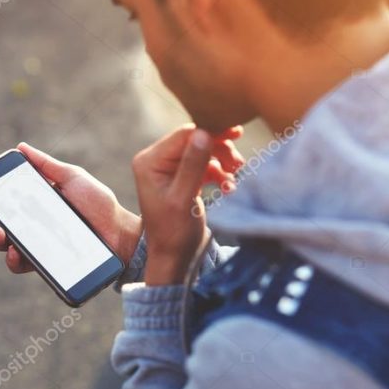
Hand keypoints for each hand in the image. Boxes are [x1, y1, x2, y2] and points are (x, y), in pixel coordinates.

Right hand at [0, 142, 143, 273]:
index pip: (5, 204)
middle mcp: (34, 227)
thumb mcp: (73, 178)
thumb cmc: (99, 204)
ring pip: (8, 247)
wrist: (120, 232)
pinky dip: (15, 261)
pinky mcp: (48, 264)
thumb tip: (21, 148)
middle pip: (0, 225)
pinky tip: (16, 253)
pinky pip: (25, 266)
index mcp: (36, 205)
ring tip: (1, 235)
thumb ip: (48, 165)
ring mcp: (39, 246)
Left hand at [132, 125, 244, 285]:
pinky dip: (219, 173)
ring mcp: (170, 169)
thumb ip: (192, 165)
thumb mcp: (183, 198)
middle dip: (219, 149)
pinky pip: (205, 166)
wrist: (174, 257)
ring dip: (222, 161)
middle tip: (238, 162)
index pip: (183, 135)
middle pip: (194, 140)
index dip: (210, 131)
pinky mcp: (182, 178)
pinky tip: (228, 187)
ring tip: (235, 175)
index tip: (236, 133)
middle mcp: (157, 161)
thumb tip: (204, 133)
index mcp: (150, 161)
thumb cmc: (173, 232)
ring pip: (203, 152)